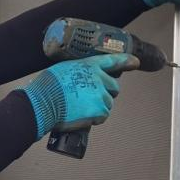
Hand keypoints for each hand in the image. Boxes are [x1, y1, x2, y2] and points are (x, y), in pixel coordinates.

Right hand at [18, 53, 138, 138]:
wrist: (44, 102)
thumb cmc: (48, 86)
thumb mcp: (63, 70)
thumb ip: (77, 73)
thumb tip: (77, 80)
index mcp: (89, 65)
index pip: (112, 61)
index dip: (125, 61)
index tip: (135, 62)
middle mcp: (99, 78)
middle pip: (114, 87)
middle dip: (107, 93)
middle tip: (91, 99)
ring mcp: (101, 95)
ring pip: (108, 103)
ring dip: (98, 107)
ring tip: (80, 109)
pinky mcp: (100, 110)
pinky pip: (102, 116)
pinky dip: (94, 119)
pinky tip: (81, 116)